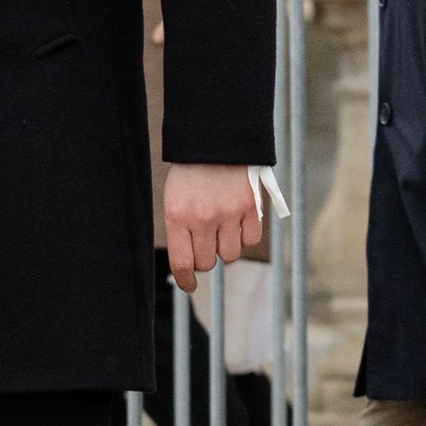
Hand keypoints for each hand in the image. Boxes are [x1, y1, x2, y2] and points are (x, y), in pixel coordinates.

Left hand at [164, 162, 263, 293]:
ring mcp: (229, 213)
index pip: (182, 263)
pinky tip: (238, 222)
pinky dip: (245, 237)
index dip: (185, 280)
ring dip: (226, 248)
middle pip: (208, 262)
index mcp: (177, 216)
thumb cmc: (190, 173)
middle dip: (206, 259)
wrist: (215, 140)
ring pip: (231, 255)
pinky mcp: (251, 207)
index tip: (188, 285)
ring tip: (221, 230)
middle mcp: (203, 218)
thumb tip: (189, 263)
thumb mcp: (174, 199)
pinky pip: (251, 240)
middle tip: (205, 245)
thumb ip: (180, 230)